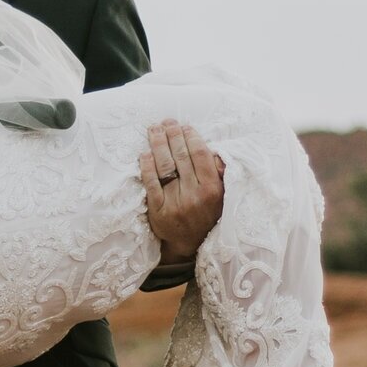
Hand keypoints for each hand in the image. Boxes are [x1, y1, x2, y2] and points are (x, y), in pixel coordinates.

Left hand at [140, 119, 224, 268]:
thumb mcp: (222, 196)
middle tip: (166, 122)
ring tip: (154, 129)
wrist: (189, 244)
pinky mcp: (158, 211)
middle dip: (172, 135)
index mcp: (213, 189)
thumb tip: (215, 151)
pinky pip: (151, 184)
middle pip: (180, 157)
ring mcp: (175, 203)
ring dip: (158, 144)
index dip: (191, 137)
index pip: (200, 155)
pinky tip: (144, 153)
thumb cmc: (206, 214)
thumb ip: (220, 174)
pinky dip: (146, 167)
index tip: (185, 126)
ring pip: (165, 167)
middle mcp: (195, 195)